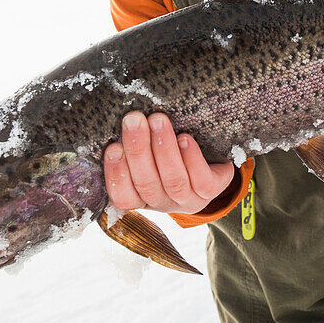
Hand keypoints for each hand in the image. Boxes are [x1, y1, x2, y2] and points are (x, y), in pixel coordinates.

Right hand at [104, 112, 236, 213]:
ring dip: (164, 149)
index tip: (112, 147)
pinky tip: (184, 138)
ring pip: (174, 180)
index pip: (122, 196)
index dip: (116, 174)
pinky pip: (201, 181)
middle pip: (147, 183)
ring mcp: (188, 199)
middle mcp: (162, 202)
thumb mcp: (148, 152)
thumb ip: (134, 144)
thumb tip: (121, 120)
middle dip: (138, 149)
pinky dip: (192, 159)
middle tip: (133, 119)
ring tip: (158, 120)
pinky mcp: (211, 190)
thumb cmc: (170, 152)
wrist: (211, 161)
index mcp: (140, 197)